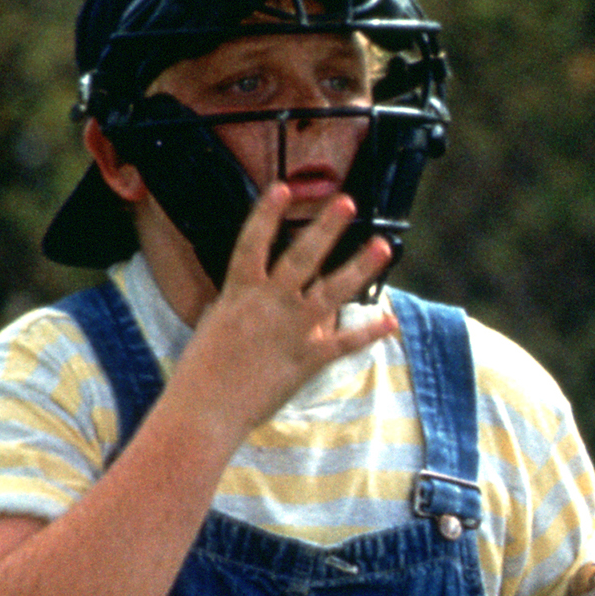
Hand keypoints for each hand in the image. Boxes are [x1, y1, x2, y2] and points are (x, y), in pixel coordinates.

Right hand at [170, 183, 398, 443]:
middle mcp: (270, 302)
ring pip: (333, 290)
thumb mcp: (218, 322)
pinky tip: (391, 321)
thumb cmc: (203, 368)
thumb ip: (244, 301)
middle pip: (303, 256)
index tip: (282, 187)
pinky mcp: (310, 356)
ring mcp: (293, 328)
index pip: (254, 241)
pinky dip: (371, 332)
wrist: (206, 408)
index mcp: (240, 291)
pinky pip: (346, 341)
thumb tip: (261, 287)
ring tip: (383, 245)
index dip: (267, 213)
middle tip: (347, 202)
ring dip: (361, 266)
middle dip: (326, 227)